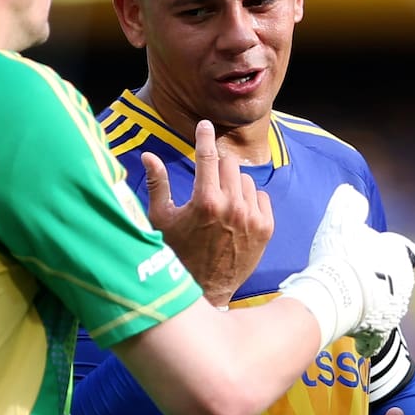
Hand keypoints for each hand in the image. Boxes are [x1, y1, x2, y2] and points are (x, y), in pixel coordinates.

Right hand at [142, 120, 272, 306]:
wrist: (205, 289)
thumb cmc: (177, 253)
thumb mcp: (161, 219)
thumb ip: (158, 184)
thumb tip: (149, 155)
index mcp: (205, 200)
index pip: (207, 155)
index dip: (204, 136)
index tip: (205, 125)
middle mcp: (232, 206)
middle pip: (229, 164)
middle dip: (217, 167)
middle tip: (208, 182)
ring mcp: (251, 217)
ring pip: (246, 180)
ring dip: (233, 184)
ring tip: (220, 203)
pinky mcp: (266, 229)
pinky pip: (261, 197)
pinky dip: (250, 200)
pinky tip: (236, 213)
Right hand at [278, 184, 414, 353]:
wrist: (336, 296)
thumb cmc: (339, 256)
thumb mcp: (340, 220)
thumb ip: (347, 203)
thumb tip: (350, 191)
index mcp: (398, 253)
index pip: (391, 248)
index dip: (374, 249)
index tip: (356, 252)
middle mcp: (404, 280)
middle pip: (388, 274)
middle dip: (373, 274)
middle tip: (348, 274)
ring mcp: (397, 305)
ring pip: (384, 298)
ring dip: (371, 297)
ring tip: (346, 296)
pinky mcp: (386, 327)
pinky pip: (378, 322)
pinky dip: (368, 321)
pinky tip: (352, 317)